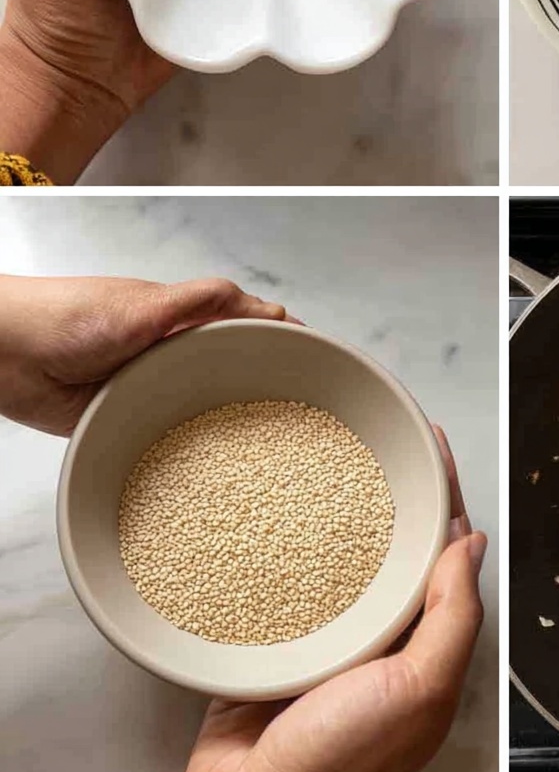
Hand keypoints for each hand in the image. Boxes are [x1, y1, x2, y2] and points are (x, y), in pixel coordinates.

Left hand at [0, 275, 288, 435]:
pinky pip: (166, 437)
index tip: (315, 355)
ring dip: (226, 423)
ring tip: (270, 450)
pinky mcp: (126, 421)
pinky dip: (189, 450)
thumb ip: (202, 302)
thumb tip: (267, 306)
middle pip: (228, 369)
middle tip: (303, 413)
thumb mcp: (146, 305)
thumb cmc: (69, 318)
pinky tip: (213, 469)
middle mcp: (170, 353)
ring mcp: (150, 389)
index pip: (242, 325)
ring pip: (200, 406)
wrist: (7, 355)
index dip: (277, 339)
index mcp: (180, 319)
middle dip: (261, 386)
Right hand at [183, 427, 485, 771]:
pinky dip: (288, 545)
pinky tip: (283, 512)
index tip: (434, 448)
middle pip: (394, 544)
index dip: (443, 495)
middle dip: (393, 491)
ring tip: (336, 458)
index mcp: (422, 642)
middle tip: (384, 439)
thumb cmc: (343, 764)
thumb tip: (472, 545)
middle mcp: (380, 634)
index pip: (443, 550)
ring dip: (341, 510)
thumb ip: (453, 618)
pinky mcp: (278, 638)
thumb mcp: (422, 688)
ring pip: (342, 556)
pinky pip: (288, 580)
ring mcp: (329, 635)